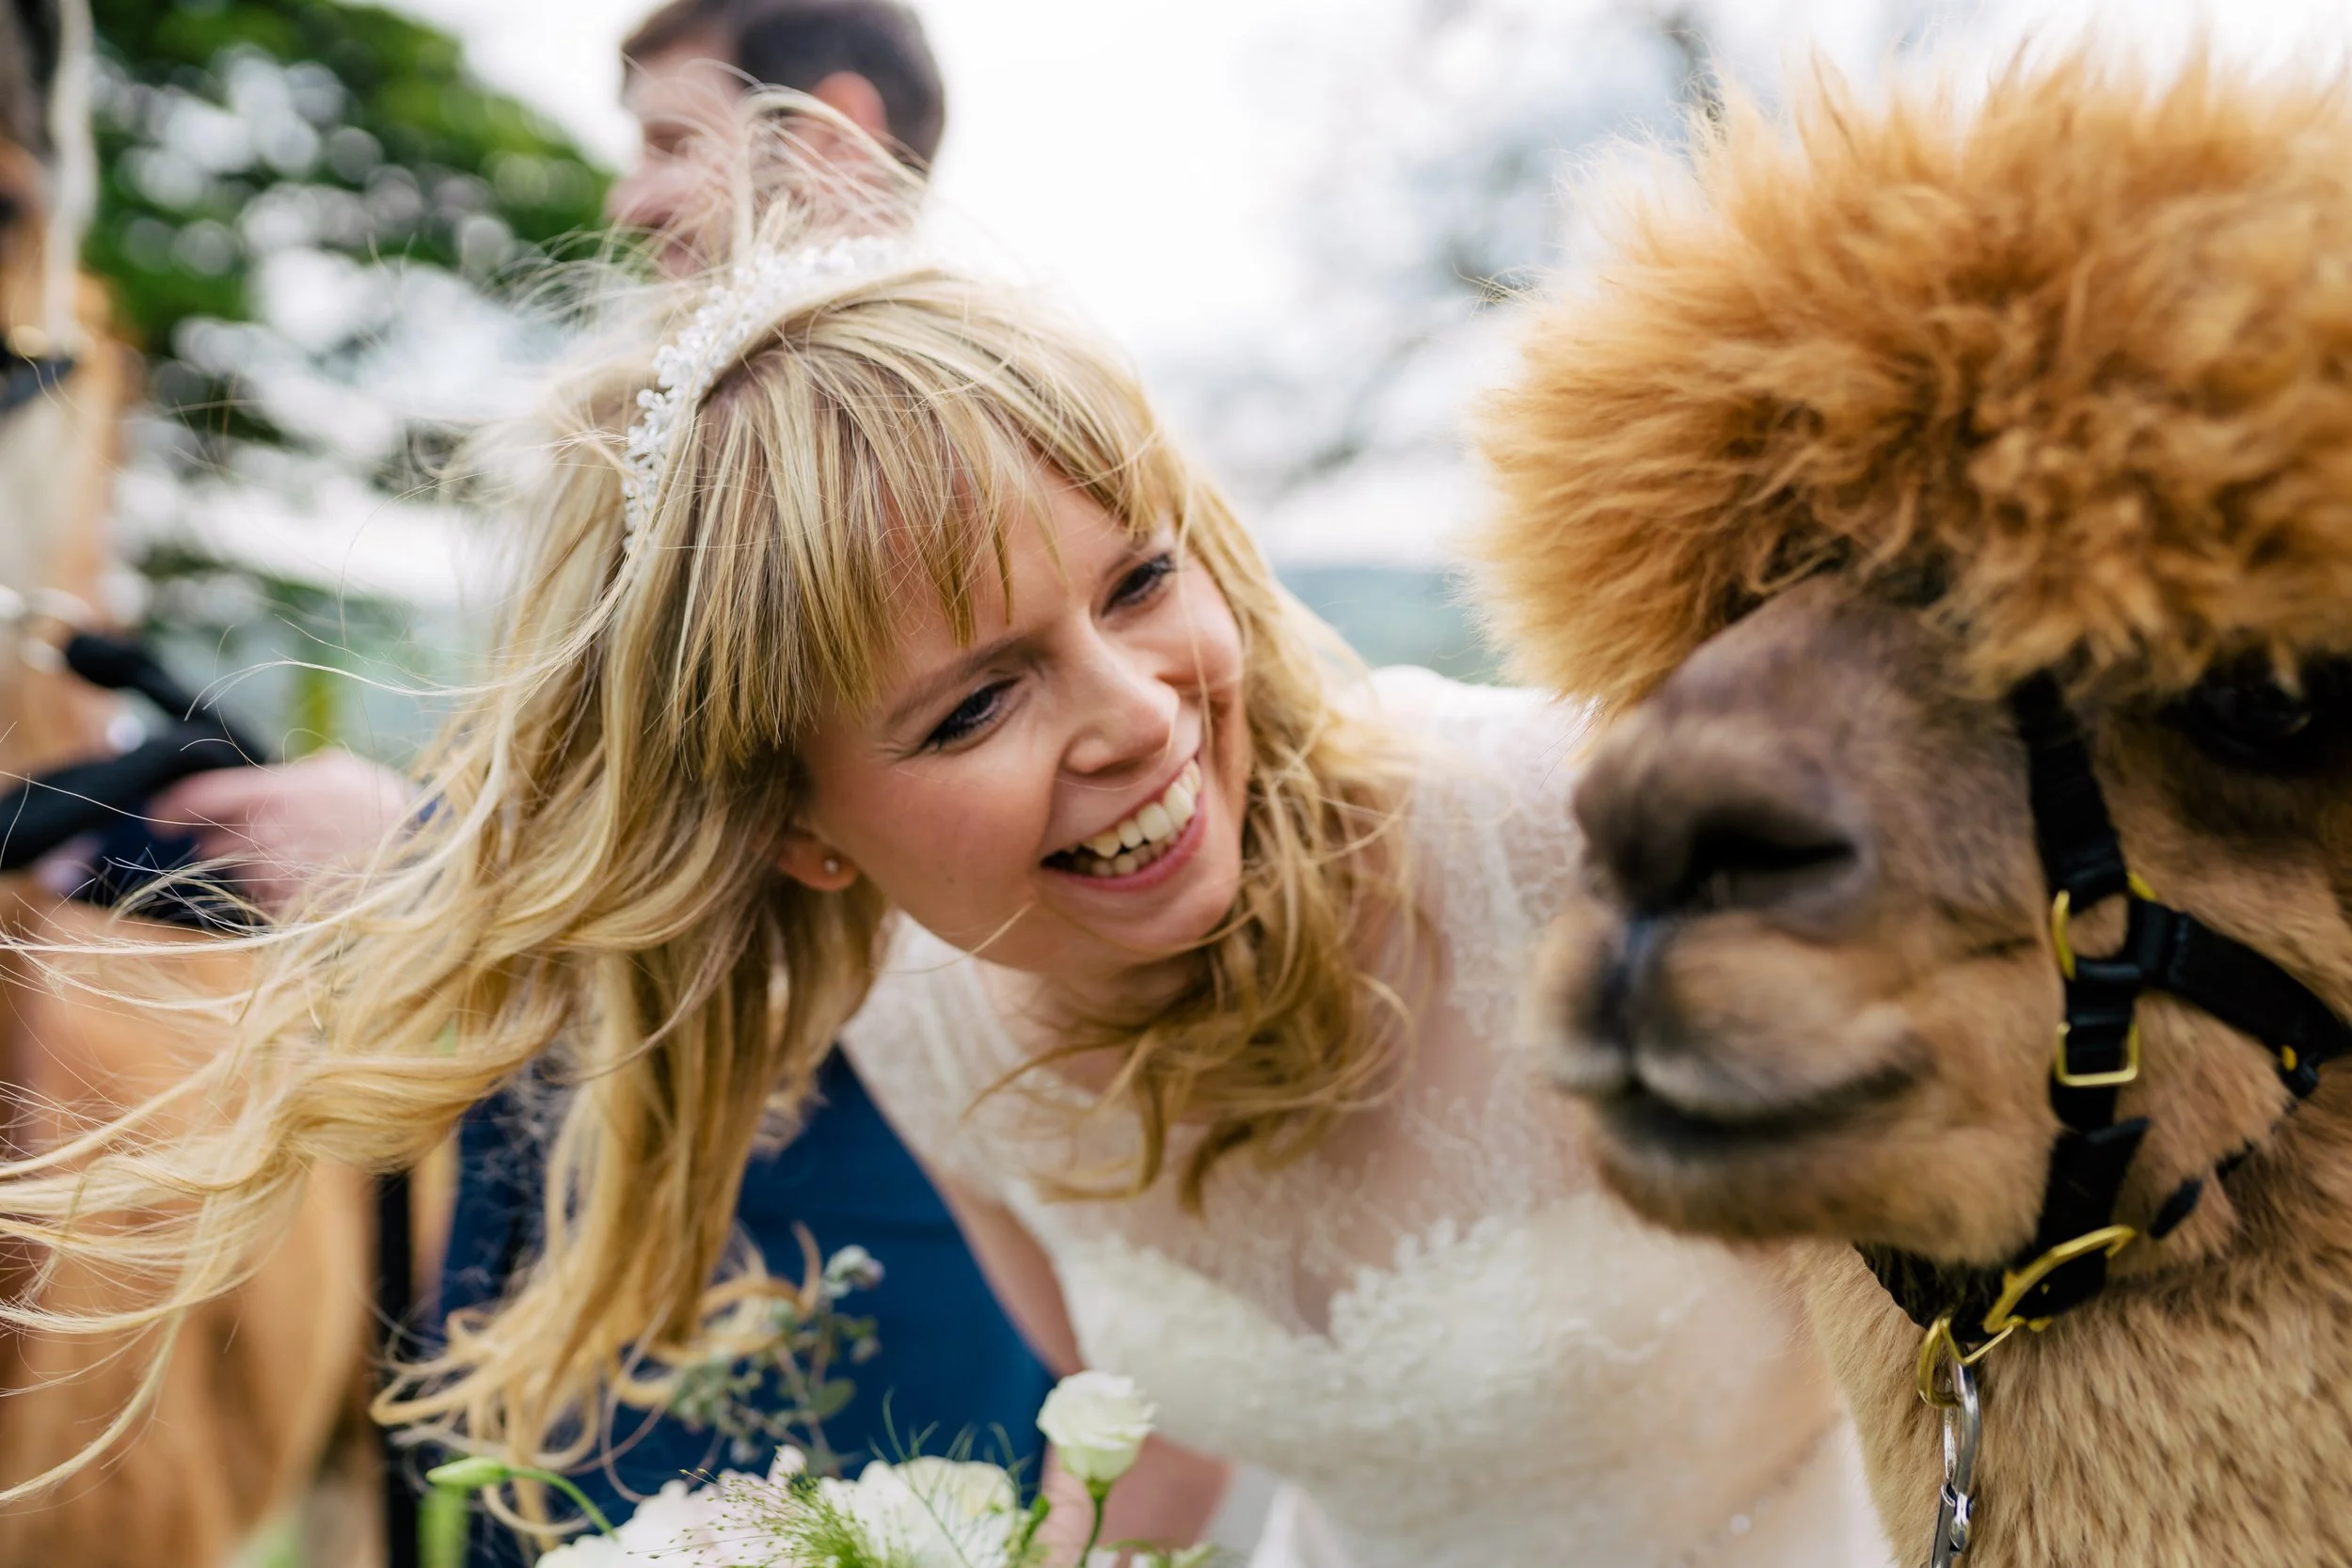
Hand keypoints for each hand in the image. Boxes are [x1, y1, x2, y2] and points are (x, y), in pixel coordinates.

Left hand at [147, 751, 415, 917]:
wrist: (428, 867)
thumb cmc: (389, 812)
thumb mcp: (339, 773)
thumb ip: (286, 779)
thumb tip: (256, 787)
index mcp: (270, 795)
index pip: (193, 799)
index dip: (169, 809)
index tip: (161, 819)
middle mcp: (262, 838)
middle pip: (210, 843)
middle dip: (225, 841)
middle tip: (265, 838)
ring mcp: (273, 880)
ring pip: (239, 876)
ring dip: (258, 870)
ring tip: (307, 862)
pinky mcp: (287, 914)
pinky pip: (265, 903)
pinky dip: (281, 896)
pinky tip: (316, 885)